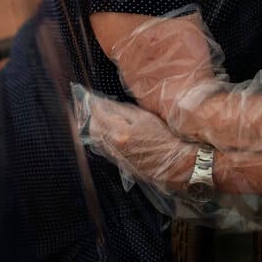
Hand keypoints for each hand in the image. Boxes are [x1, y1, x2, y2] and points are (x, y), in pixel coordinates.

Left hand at [81, 93, 196, 190]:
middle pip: (91, 128)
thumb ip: (124, 111)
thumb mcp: (146, 118)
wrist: (173, 163)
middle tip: (88, 106)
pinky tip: (105, 132)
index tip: (87, 97)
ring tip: (93, 117)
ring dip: (92, 127)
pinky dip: (100, 138)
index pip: (98, 115)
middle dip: (88, 116)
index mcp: (120, 132)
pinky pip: (103, 148)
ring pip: (95, 139)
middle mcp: (113, 146)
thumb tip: (107, 105)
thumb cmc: (164, 138)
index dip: (92, 105)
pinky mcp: (119, 163)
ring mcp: (115, 156)